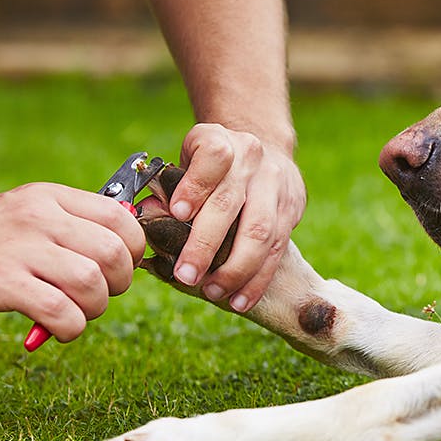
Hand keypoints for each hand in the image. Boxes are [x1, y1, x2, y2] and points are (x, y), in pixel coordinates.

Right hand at [0, 184, 144, 340]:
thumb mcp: (27, 215)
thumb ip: (72, 226)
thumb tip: (126, 250)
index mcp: (50, 197)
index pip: (120, 216)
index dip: (133, 249)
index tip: (121, 267)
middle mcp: (38, 216)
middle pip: (114, 252)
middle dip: (119, 283)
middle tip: (98, 295)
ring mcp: (19, 248)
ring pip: (92, 282)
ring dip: (94, 308)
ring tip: (75, 313)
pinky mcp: (1, 282)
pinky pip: (62, 311)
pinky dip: (71, 328)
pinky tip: (58, 329)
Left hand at [167, 123, 305, 310]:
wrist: (264, 148)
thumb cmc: (213, 165)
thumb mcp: (189, 160)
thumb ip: (170, 188)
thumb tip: (149, 217)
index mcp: (220, 141)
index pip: (213, 158)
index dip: (195, 186)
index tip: (177, 213)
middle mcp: (252, 160)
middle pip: (231, 203)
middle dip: (206, 244)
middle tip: (186, 275)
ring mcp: (276, 185)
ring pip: (260, 232)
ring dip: (235, 269)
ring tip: (214, 291)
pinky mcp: (292, 209)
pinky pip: (276, 251)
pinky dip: (257, 280)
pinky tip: (239, 299)